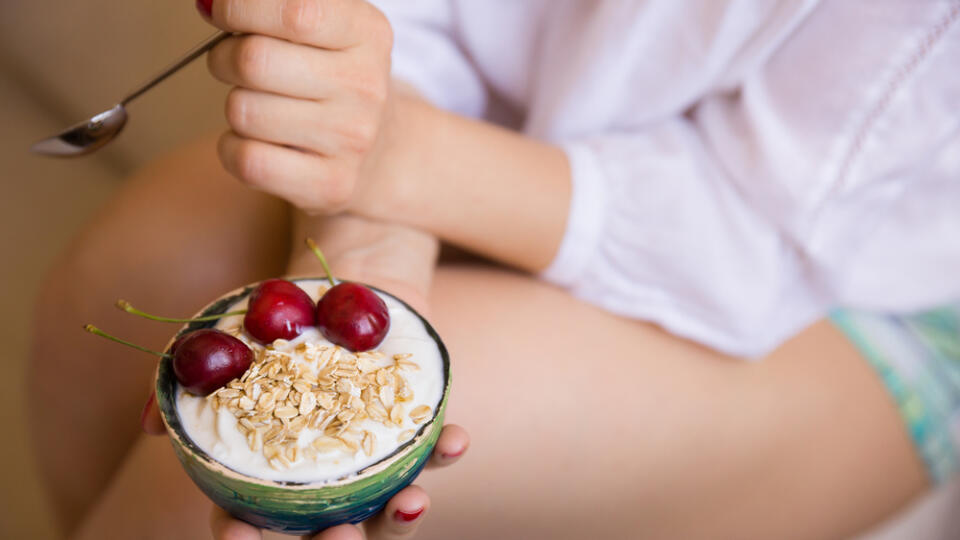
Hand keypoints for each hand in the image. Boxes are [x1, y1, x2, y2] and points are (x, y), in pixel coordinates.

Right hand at [141, 212, 466, 538]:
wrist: (343, 287)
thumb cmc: (277, 321)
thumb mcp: (227, 341)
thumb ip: (185, 380)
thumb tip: (149, 425)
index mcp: (269, 476)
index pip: (247, 527)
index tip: (241, 534)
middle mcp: (322, 483)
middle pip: (326, 539)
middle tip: (340, 536)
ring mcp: (372, 465)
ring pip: (385, 515)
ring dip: (400, 519)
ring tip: (411, 501)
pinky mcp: (414, 435)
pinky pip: (432, 456)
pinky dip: (444, 452)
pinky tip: (454, 440)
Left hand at [204, 0, 396, 214]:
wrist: (379, 151)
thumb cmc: (330, 79)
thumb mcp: (324, 29)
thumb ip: (273, 7)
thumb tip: (209, 5)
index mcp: (368, 34)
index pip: (296, 13)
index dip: (241, 9)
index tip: (221, 13)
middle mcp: (366, 87)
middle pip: (255, 61)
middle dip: (223, 58)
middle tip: (233, 63)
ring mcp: (351, 141)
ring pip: (243, 112)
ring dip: (234, 107)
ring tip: (260, 107)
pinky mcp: (331, 184)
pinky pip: (247, 160)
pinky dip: (232, 149)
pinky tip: (255, 142)